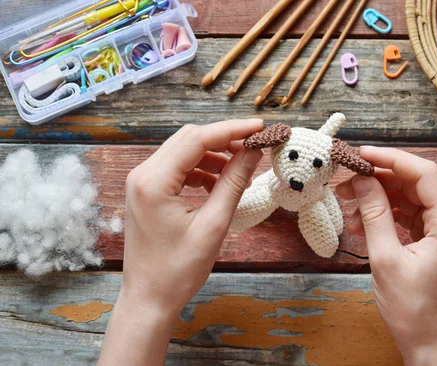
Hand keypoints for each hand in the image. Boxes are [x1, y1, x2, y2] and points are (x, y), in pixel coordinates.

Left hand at [99, 120, 263, 364]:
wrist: (149, 299)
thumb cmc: (178, 270)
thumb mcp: (213, 225)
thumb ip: (233, 183)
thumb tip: (253, 152)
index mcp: (154, 181)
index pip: (197, 138)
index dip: (232, 130)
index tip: (260, 128)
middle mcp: (142, 174)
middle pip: (189, 140)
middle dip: (224, 140)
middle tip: (255, 146)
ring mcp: (142, 183)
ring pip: (184, 153)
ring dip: (214, 156)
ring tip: (241, 170)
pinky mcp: (147, 192)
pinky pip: (178, 169)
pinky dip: (202, 171)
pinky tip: (220, 184)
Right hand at [336, 146, 436, 365]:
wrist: (427, 340)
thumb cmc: (411, 307)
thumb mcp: (386, 258)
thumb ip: (374, 215)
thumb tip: (362, 180)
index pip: (423, 173)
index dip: (391, 158)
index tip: (361, 154)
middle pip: (415, 182)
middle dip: (380, 177)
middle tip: (348, 179)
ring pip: (408, 197)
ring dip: (379, 196)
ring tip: (349, 202)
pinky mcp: (433, 240)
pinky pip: (407, 215)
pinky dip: (385, 214)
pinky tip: (360, 221)